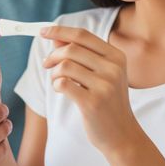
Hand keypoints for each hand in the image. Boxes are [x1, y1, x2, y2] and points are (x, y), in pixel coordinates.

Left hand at [40, 25, 139, 153]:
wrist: (122, 134)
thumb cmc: (107, 101)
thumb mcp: (100, 74)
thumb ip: (80, 54)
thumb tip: (55, 38)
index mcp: (116, 56)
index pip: (83, 35)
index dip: (60, 31)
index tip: (43, 32)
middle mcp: (113, 68)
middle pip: (71, 49)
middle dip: (53, 55)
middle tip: (47, 64)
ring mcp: (104, 85)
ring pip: (65, 65)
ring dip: (54, 73)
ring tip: (57, 81)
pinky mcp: (92, 102)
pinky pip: (63, 83)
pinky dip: (56, 84)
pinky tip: (61, 90)